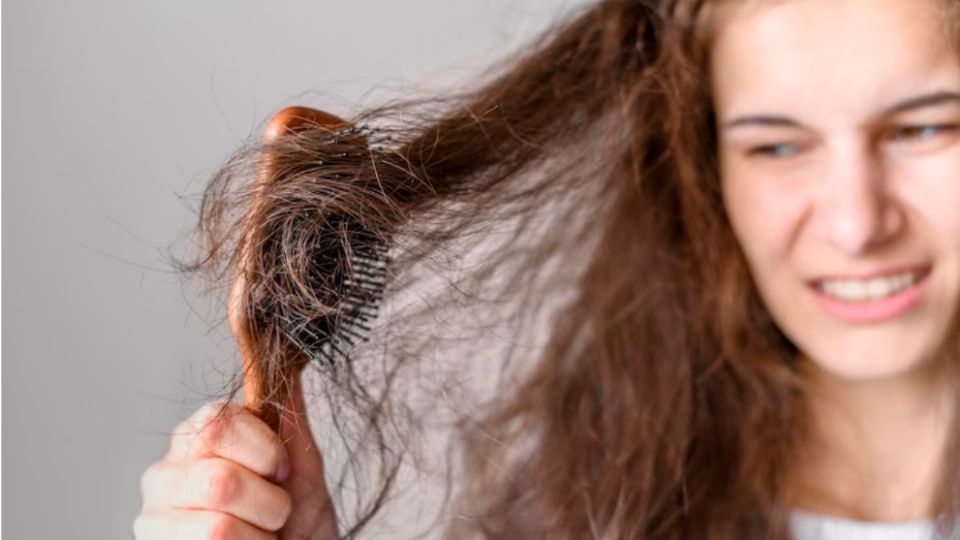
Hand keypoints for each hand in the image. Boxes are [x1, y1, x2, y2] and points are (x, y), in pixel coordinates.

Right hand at [134, 375, 338, 538]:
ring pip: (217, 528)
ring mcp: (154, 521)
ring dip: (259, 537)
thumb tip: (287, 373)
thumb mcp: (303, 472)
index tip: (281, 471)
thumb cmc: (294, 522)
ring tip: (261, 537)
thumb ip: (291, 426)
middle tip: (276, 514)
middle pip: (219, 481)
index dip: (264, 450)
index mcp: (197, 438)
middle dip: (268, 504)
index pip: (219, 422)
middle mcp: (165, 475)